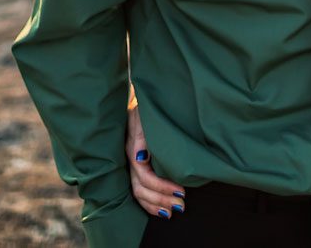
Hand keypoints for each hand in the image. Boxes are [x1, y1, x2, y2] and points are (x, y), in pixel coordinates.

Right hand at [126, 95, 185, 218]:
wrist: (144, 98)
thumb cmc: (147, 106)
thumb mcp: (143, 115)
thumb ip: (141, 135)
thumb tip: (140, 158)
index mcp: (131, 149)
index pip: (145, 176)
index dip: (162, 187)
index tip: (181, 191)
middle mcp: (129, 160)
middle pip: (141, 188)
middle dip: (161, 199)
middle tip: (181, 205)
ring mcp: (130, 164)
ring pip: (138, 193)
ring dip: (156, 204)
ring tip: (174, 212)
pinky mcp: (135, 167)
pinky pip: (137, 190)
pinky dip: (149, 203)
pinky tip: (161, 210)